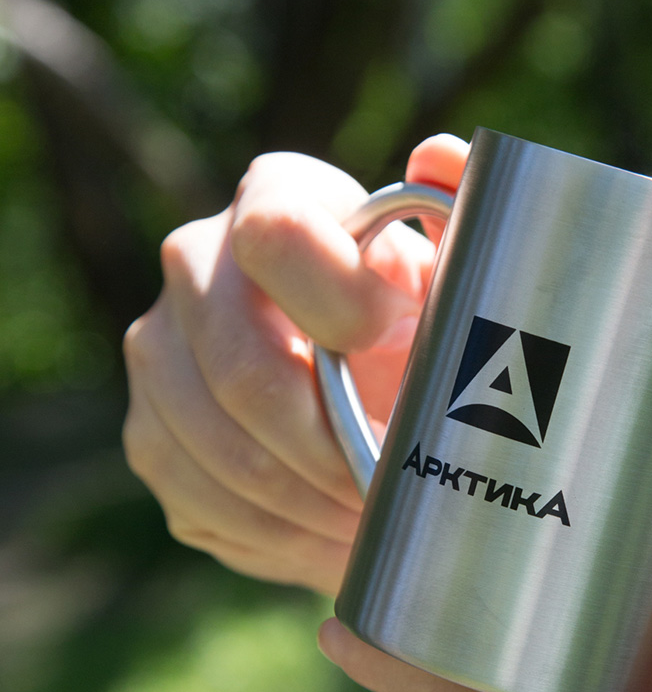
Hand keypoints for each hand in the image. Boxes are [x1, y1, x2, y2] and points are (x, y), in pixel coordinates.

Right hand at [123, 136, 468, 591]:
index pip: (274, 233)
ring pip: (220, 449)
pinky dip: (280, 534)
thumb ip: (461, 209)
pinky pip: (203, 502)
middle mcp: (194, 264)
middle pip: (240, 368)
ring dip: (311, 501)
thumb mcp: (457, 267)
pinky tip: (332, 534)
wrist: (371, 388)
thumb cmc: (425, 319)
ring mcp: (158, 355)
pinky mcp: (150, 437)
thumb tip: (436, 157)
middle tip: (391, 481)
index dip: (334, 295)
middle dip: (330, 444)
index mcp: (274, 201)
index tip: (394, 338)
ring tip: (375, 518)